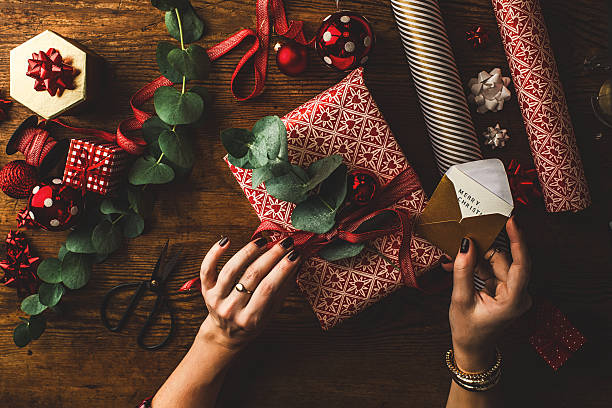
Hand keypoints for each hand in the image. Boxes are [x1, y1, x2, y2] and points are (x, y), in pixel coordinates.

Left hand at [198, 236, 300, 350]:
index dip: (283, 269)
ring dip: (248, 251)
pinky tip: (226, 240)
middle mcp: (232, 309)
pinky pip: (207, 269)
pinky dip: (214, 253)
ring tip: (263, 241)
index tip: (295, 254)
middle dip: (272, 256)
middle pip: (252, 276)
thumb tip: (297, 263)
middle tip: (285, 243)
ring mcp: (216, 299)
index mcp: (250, 319)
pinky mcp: (205, 290)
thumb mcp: (271, 312)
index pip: (269, 288)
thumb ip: (283, 289)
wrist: (225, 334)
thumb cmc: (252, 322)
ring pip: (231, 270)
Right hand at [445, 217, 531, 371]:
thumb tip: (465, 244)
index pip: (521, 266)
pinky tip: (460, 263)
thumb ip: (463, 271)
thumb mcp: (461, 300)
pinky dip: (477, 265)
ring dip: (477, 256)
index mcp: (514, 301)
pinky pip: (492, 269)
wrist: (472, 347)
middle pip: (506, 260)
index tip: (512, 222)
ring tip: (456, 256)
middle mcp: (518, 294)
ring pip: (497, 262)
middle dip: (485, 248)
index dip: (518, 241)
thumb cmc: (468, 330)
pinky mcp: (504, 288)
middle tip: (467, 234)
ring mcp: (512, 291)